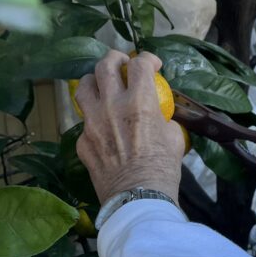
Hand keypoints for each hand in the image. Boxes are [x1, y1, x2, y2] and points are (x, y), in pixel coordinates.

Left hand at [75, 50, 184, 204]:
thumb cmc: (163, 168)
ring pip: (84, 87)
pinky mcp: (81, 141)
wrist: (138, 198)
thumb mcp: (174, 137)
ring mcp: (91, 123)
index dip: (147, 59)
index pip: (139, 65)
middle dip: (115, 58)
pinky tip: (103, 127)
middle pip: (105, 66)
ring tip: (103, 85)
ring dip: (95, 80)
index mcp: (139, 102)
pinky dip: (94, 118)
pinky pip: (84, 121)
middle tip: (123, 63)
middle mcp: (111, 106)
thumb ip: (162, 118)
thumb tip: (158, 114)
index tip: (153, 64)